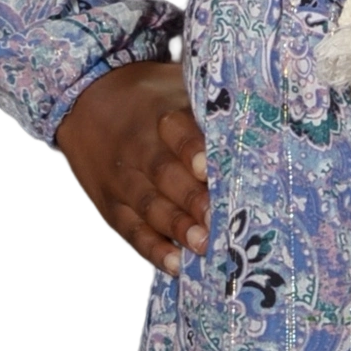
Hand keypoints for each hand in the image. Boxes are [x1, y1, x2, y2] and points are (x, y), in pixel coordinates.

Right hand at [53, 59, 208, 274]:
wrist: (85, 100)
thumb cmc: (151, 98)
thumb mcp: (177, 86)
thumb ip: (211, 108)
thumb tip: (264, 128)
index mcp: (160, 114)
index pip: (178, 133)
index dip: (193, 151)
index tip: (209, 169)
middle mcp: (138, 148)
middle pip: (164, 174)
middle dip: (192, 200)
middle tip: (219, 221)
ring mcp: (121, 179)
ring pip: (148, 205)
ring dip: (176, 227)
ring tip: (204, 246)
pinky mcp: (110, 204)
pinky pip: (130, 229)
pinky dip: (152, 248)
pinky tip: (175, 264)